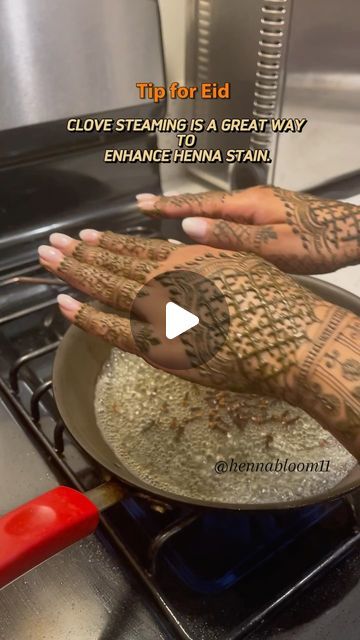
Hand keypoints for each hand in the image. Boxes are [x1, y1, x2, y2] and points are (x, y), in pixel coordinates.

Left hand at [38, 230, 329, 400]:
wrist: (284, 337)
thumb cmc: (271, 302)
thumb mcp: (238, 264)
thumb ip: (206, 260)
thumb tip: (186, 256)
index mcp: (185, 259)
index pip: (134, 249)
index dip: (107, 243)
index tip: (85, 236)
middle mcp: (164, 280)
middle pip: (112, 263)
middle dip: (79, 253)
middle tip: (50, 244)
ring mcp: (156, 311)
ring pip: (106, 287)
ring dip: (74, 272)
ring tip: (48, 259)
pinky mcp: (156, 344)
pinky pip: (111, 329)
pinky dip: (86, 317)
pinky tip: (64, 304)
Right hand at [136, 187, 359, 274]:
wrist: (354, 235)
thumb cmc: (318, 242)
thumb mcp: (271, 245)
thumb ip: (229, 236)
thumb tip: (187, 228)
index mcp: (248, 204)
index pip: (199, 203)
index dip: (168, 205)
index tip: (142, 204)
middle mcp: (251, 201)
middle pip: (204, 203)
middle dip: (172, 205)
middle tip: (143, 206)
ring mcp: (262, 209)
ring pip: (217, 212)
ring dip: (190, 214)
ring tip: (165, 217)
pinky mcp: (270, 219)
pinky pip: (231, 220)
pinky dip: (211, 223)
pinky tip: (207, 232)